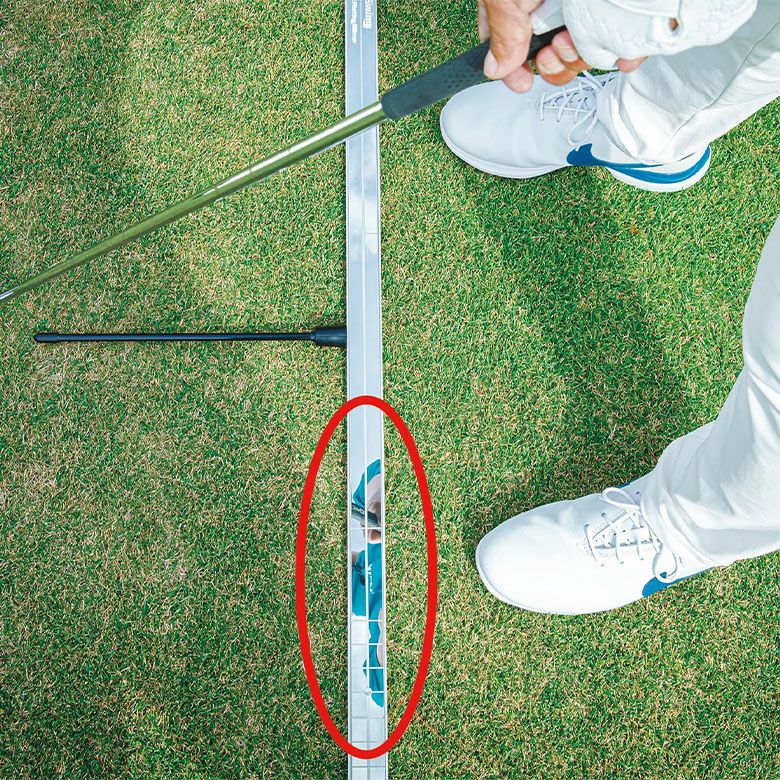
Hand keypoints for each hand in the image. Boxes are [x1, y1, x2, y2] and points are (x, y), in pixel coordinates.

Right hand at [478, 0, 646, 92]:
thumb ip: (500, 29)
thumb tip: (496, 68)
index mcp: (521, 8)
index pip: (511, 49)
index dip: (515, 72)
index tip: (522, 82)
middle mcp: (552, 11)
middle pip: (551, 59)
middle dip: (552, 68)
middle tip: (551, 52)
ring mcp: (586, 11)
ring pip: (583, 54)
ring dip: (578, 58)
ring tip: (573, 37)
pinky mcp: (616, 11)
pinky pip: (623, 42)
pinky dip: (625, 55)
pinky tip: (623, 56)